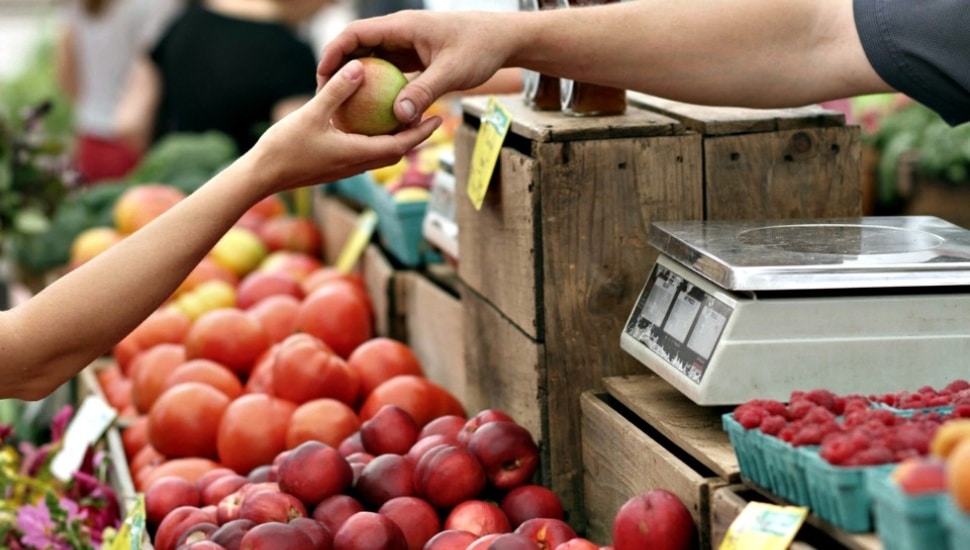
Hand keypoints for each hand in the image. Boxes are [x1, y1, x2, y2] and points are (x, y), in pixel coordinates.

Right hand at [250, 58, 442, 194]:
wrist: (262, 176)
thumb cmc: (284, 147)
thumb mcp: (311, 113)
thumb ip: (337, 91)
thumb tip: (359, 67)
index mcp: (357, 155)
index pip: (400, 146)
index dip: (421, 133)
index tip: (438, 118)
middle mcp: (355, 165)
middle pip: (395, 152)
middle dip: (415, 137)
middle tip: (428, 116)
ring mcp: (345, 168)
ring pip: (380, 155)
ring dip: (396, 140)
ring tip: (403, 119)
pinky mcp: (334, 167)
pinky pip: (363, 153)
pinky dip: (375, 140)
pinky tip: (367, 123)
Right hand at [316, 11, 513, 125]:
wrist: (502, 40)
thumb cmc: (480, 48)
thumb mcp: (452, 72)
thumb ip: (424, 92)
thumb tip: (399, 117)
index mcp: (402, 26)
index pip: (356, 34)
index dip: (334, 53)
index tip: (322, 77)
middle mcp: (400, 33)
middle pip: (358, 47)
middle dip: (338, 69)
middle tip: (325, 97)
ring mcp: (406, 45)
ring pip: (372, 60)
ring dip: (357, 80)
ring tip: (342, 107)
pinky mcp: (414, 58)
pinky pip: (388, 72)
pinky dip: (378, 88)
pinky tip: (372, 112)